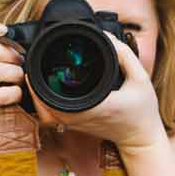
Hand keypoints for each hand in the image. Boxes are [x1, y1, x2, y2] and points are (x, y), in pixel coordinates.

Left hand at [26, 31, 165, 151]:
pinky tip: (43, 90)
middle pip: (44, 106)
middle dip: (34, 85)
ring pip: (44, 114)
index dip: (42, 81)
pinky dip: (42, 106)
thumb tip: (107, 37)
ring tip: (34, 76)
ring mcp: (76, 125)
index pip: (59, 96)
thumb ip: (125, 56)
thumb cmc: (143, 110)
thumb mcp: (141, 79)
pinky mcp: (75, 127)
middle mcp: (82, 117)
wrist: (141, 138)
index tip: (37, 65)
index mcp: (96, 106)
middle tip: (31, 66)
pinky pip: (51, 119)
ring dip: (36, 96)